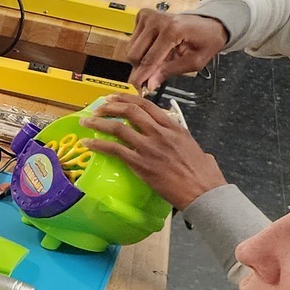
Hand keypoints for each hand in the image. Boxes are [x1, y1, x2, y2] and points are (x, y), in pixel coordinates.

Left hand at [80, 95, 225, 209]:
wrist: (203, 191)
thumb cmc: (203, 173)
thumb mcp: (193, 146)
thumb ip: (179, 138)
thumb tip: (176, 138)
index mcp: (174, 127)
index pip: (147, 105)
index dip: (127, 98)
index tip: (114, 97)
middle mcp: (160, 133)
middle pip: (130, 111)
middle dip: (110, 106)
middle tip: (98, 108)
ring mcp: (149, 148)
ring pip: (118, 128)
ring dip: (98, 123)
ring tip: (86, 121)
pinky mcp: (140, 164)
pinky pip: (114, 150)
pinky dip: (98, 145)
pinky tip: (88, 144)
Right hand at [124, 8, 227, 92]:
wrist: (208, 24)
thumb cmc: (206, 40)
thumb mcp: (195, 61)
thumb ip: (170, 71)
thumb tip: (150, 83)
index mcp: (172, 30)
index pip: (150, 59)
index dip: (142, 76)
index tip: (137, 87)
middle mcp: (157, 20)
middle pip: (134, 54)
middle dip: (140, 68)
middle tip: (152, 74)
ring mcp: (149, 16)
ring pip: (131, 48)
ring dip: (141, 58)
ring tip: (159, 57)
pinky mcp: (143, 15)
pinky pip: (133, 39)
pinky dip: (141, 47)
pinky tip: (155, 46)